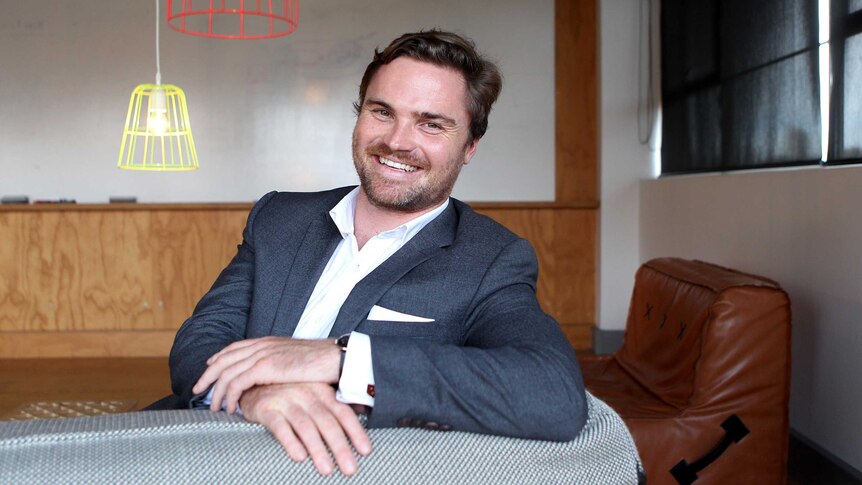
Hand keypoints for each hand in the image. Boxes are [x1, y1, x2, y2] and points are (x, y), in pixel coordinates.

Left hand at [193, 336, 340, 412]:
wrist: (335, 358)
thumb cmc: (322, 362)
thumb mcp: (295, 359)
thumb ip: (280, 364)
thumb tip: (274, 376)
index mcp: (268, 341)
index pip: (234, 348)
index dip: (218, 358)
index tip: (208, 370)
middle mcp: (261, 345)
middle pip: (223, 359)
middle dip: (208, 376)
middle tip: (197, 390)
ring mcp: (262, 355)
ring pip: (227, 373)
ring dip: (217, 392)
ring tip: (214, 407)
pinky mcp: (265, 367)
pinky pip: (237, 383)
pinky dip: (230, 397)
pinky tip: (231, 408)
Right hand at [240, 383, 371, 476]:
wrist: (253, 380)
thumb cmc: (288, 391)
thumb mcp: (313, 392)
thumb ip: (334, 405)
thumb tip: (363, 413)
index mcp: (322, 391)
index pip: (343, 413)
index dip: (355, 432)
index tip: (365, 451)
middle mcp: (306, 394)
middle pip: (327, 423)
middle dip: (340, 447)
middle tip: (349, 468)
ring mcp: (286, 400)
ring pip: (306, 426)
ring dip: (318, 449)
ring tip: (326, 469)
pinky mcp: (266, 408)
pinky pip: (280, 426)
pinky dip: (290, 442)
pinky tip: (299, 457)